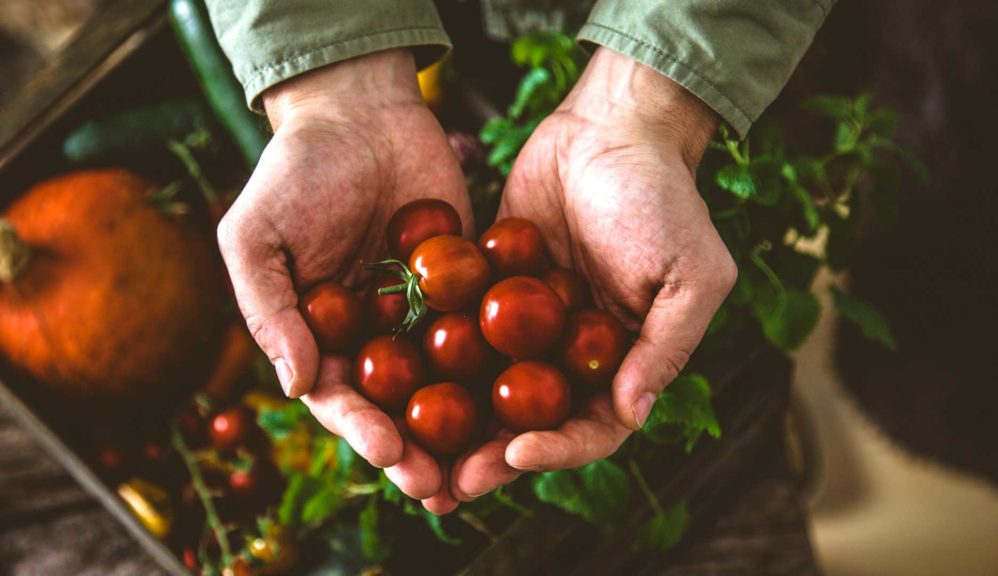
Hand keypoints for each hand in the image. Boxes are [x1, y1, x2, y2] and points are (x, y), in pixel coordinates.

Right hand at [217, 49, 469, 509]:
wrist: (359, 113)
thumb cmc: (294, 172)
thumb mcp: (257, 236)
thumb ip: (269, 308)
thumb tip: (295, 384)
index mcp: (321, 337)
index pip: (341, 399)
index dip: (363, 430)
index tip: (389, 454)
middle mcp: (375, 337)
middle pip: (399, 406)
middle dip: (420, 450)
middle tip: (446, 486)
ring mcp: (424, 314)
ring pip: (448, 382)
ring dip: (467, 427)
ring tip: (493, 463)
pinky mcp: (468, 285)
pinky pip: (487, 327)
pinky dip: (507, 361)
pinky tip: (531, 391)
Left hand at [448, 48, 736, 502]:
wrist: (610, 127)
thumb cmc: (663, 198)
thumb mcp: (690, 274)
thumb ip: (665, 347)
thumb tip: (633, 415)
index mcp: (623, 362)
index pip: (593, 428)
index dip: (557, 450)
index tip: (515, 454)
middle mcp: (572, 356)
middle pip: (530, 424)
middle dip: (491, 458)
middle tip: (447, 487)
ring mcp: (527, 327)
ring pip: (487, 391)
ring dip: (454, 427)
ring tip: (411, 454)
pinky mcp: (488, 292)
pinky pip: (459, 333)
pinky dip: (430, 361)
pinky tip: (392, 384)